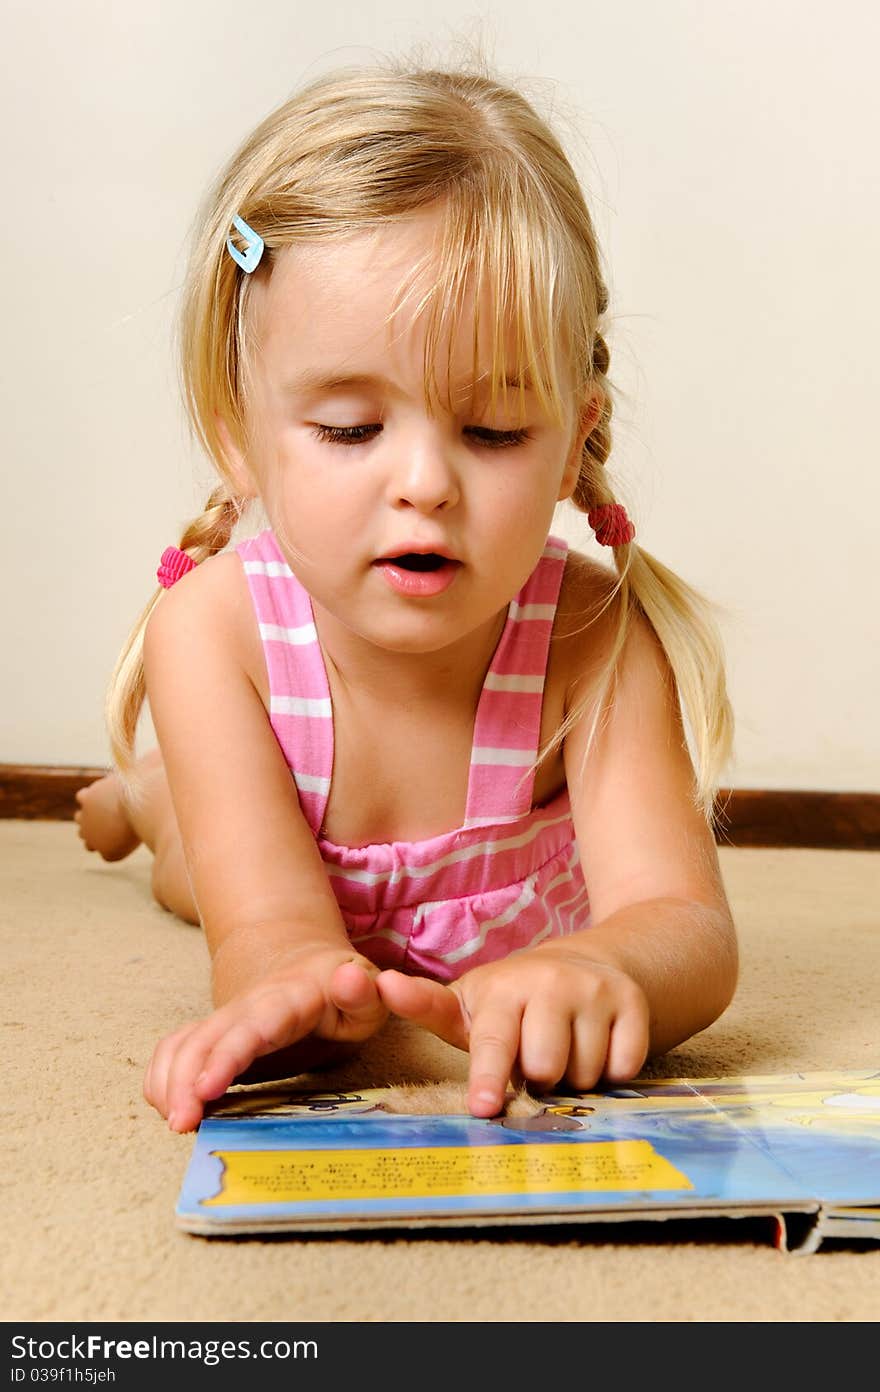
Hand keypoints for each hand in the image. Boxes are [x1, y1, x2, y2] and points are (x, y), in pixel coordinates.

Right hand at [144, 949, 387, 1131]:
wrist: (309, 965)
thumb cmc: (345, 990)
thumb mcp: (367, 991)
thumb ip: (365, 990)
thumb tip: (349, 978)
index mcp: (287, 1000)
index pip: (252, 1028)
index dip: (225, 1057)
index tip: (205, 1089)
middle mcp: (246, 1008)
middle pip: (204, 1040)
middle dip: (184, 1081)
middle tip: (181, 1126)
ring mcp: (224, 1019)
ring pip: (181, 1044)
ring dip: (168, 1082)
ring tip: (177, 1124)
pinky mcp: (211, 1034)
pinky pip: (173, 1050)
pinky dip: (162, 1079)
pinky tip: (172, 1110)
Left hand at [376, 946, 649, 1116]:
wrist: (592, 962)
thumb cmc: (516, 1000)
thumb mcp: (471, 1003)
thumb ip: (427, 1006)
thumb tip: (381, 985)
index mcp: (500, 989)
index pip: (492, 1042)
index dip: (488, 1076)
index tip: (484, 1107)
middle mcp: (547, 982)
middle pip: (544, 1070)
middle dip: (539, 1079)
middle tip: (536, 1059)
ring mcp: (592, 989)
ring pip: (584, 1074)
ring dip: (575, 1077)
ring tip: (567, 1048)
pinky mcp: (632, 1001)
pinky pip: (623, 1066)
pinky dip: (612, 1071)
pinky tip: (599, 1045)